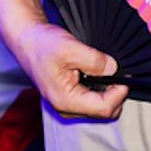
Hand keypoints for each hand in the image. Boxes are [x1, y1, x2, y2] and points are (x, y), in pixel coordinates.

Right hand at [6, 21, 127, 119]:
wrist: (26, 38)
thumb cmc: (42, 44)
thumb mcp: (70, 48)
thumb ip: (95, 61)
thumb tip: (114, 69)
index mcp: (65, 101)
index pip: (104, 108)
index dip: (119, 93)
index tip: (124, 75)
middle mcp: (66, 108)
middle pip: (104, 111)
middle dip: (115, 93)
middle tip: (117, 71)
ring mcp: (67, 104)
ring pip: (99, 106)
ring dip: (108, 90)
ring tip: (105, 69)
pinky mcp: (69, 97)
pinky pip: (92, 99)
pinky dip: (100, 88)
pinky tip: (97, 72)